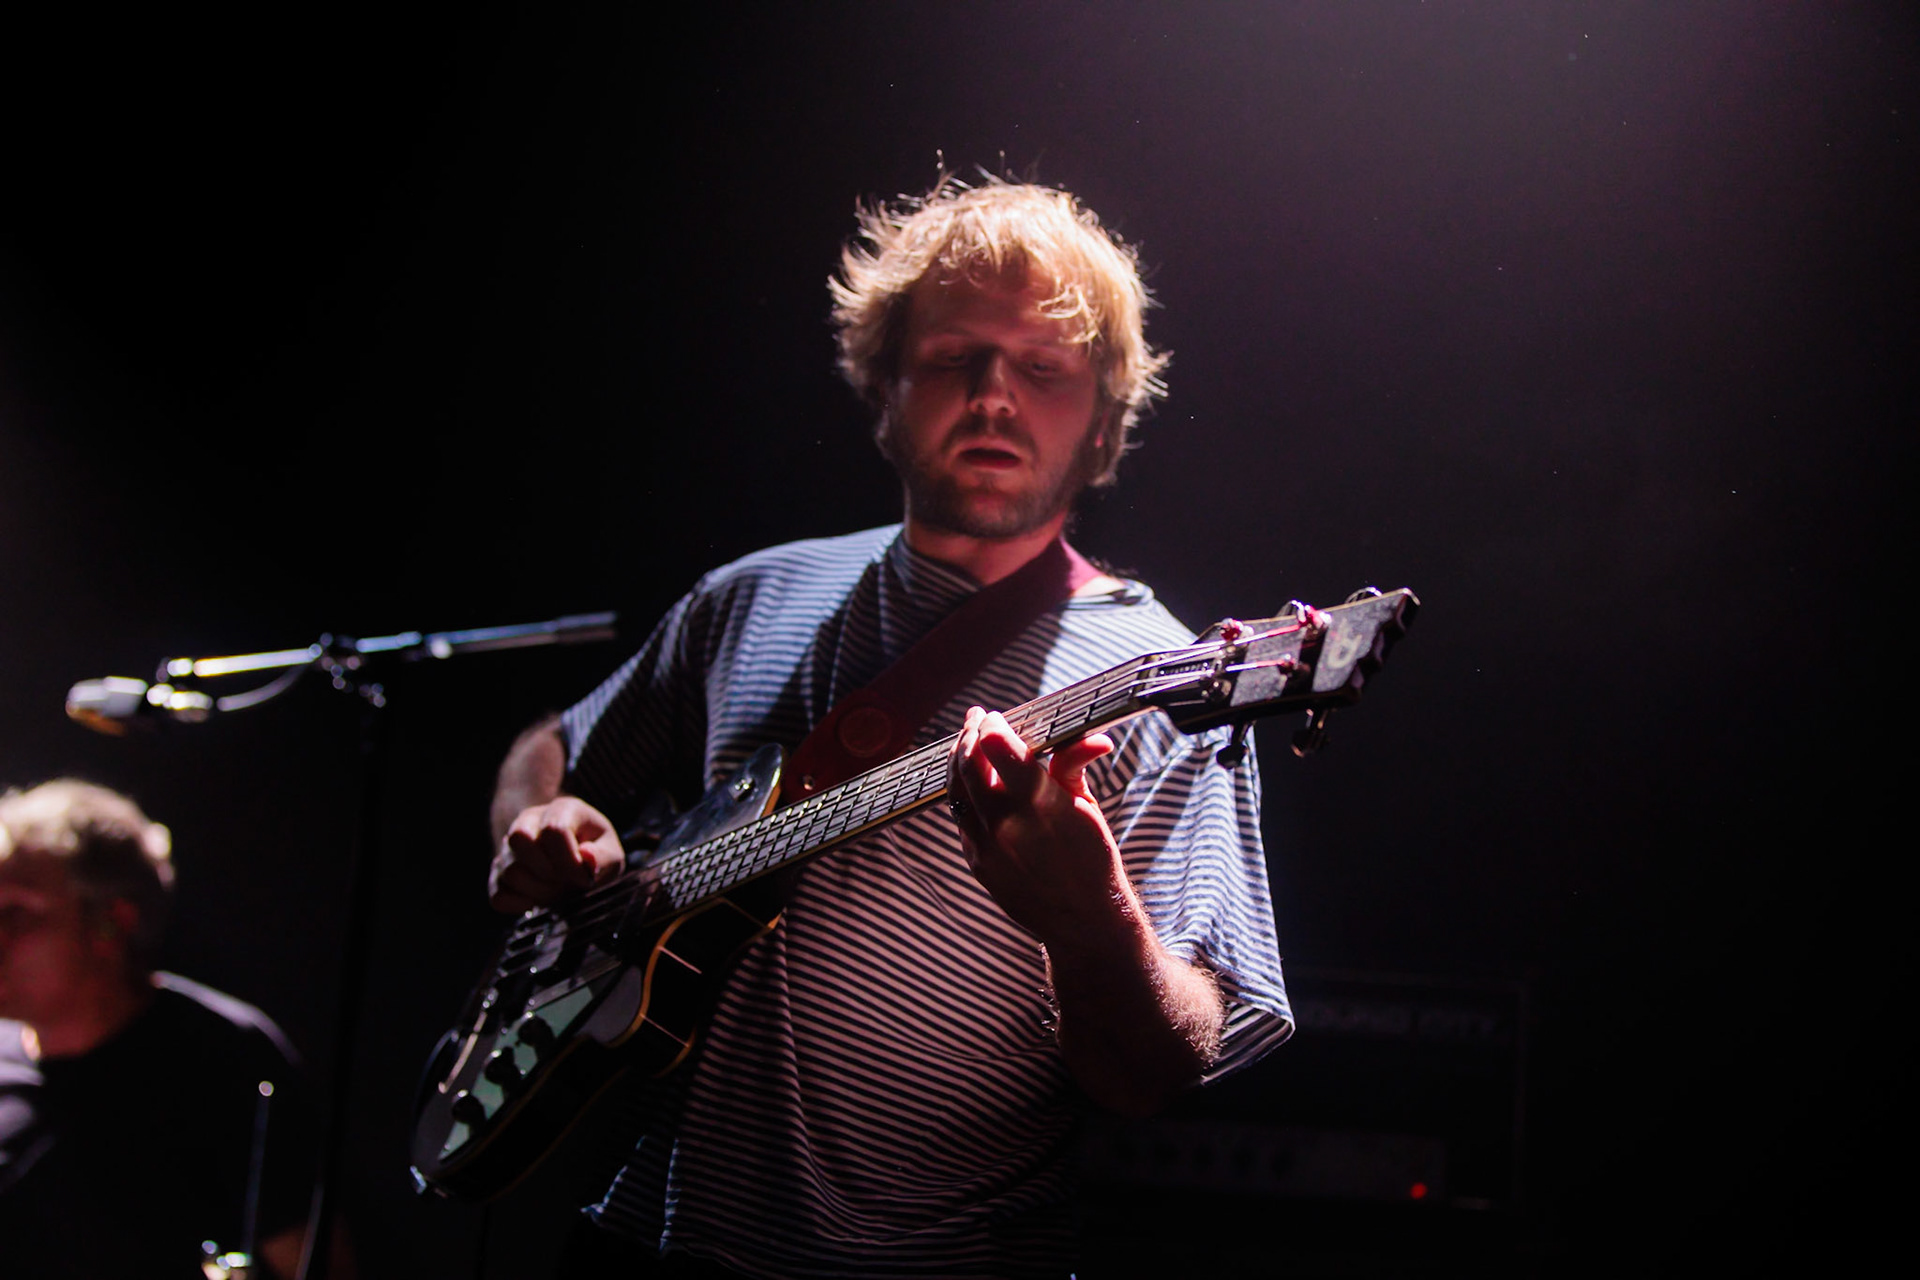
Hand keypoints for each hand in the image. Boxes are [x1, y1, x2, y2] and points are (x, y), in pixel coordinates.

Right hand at [489, 796, 624, 913]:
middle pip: (520, 840)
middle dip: (549, 873)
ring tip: (555, 890)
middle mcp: (529, 820)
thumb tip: (587, 858)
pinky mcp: (498, 871)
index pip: (553, 830)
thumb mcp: (611, 853)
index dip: (569, 861)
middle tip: (567, 883)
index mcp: (562, 809)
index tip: (583, 880)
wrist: (572, 856)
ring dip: (537, 891)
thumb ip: (604, 857)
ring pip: (509, 871)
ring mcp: (508, 845)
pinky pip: (498, 895)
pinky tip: (536, 900)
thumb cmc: (593, 852)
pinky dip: (518, 905)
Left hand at [945, 706, 1126, 945]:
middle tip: (976, 718)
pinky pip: (959, 815)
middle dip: (970, 733)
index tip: (994, 716)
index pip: (1000, 748)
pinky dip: (961, 790)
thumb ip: (1075, 764)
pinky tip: (969, 778)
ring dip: (957, 758)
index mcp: (1042, 804)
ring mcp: (986, 845)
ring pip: (956, 788)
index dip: (992, 725)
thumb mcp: (1087, 806)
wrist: (1081, 919)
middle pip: (970, 763)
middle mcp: (1008, 823)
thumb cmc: (1091, 857)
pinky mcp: (975, 861)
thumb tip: (1095, 736)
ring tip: (967, 741)